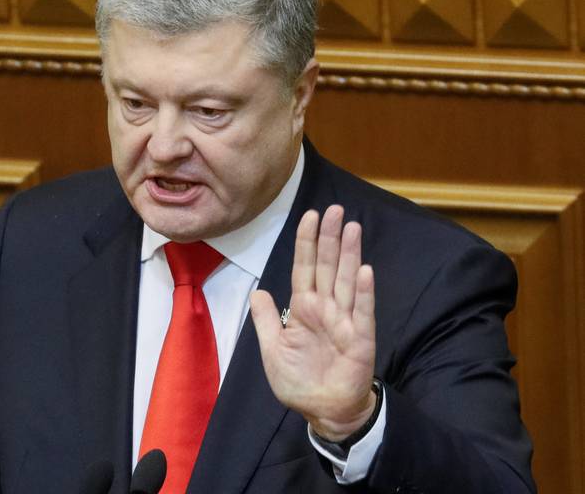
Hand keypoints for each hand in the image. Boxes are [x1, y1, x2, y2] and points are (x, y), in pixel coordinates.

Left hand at [249, 205, 376, 441]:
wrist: (323, 411)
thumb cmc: (299, 381)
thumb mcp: (273, 350)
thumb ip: (266, 320)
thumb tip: (257, 291)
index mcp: (303, 308)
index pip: (304, 268)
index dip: (306, 242)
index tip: (310, 216)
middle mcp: (325, 308)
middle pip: (327, 266)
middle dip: (330, 238)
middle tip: (335, 209)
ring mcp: (344, 321)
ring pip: (345, 280)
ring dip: (349, 254)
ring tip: (352, 227)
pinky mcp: (360, 338)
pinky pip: (362, 312)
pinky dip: (363, 292)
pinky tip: (364, 270)